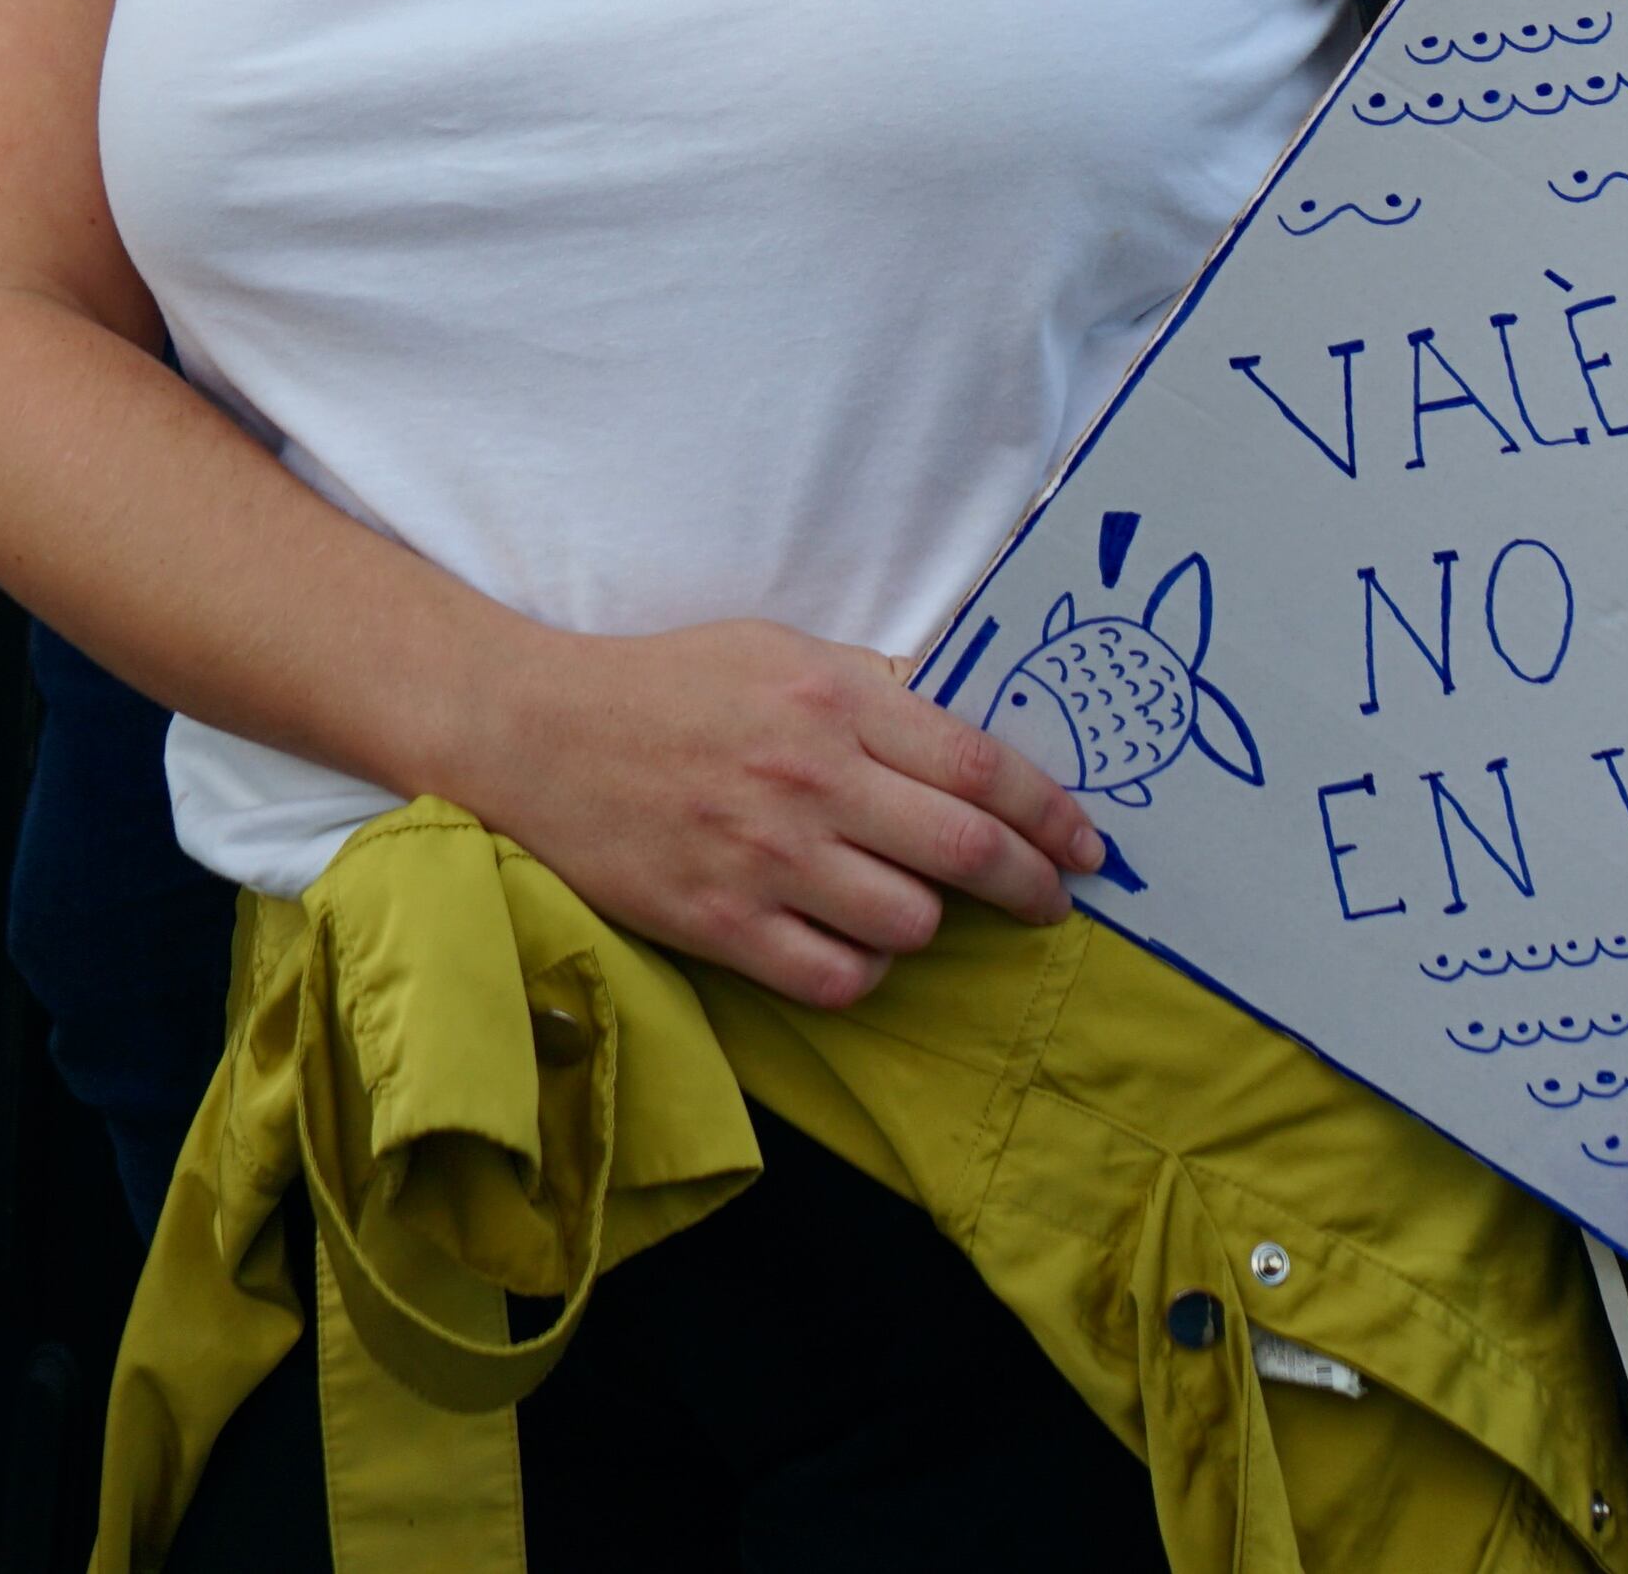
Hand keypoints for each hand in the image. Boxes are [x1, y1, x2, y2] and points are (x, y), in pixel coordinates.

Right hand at [447, 618, 1107, 1009]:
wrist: (538, 732)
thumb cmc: (666, 685)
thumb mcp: (777, 650)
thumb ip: (873, 688)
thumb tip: (963, 732)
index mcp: (833, 699)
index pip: (980, 766)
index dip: (1052, 814)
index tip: (1088, 845)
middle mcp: (810, 778)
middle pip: (966, 853)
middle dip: (1033, 885)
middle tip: (1051, 901)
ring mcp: (766, 856)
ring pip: (911, 923)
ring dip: (931, 922)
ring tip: (913, 906)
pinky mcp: (721, 923)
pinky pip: (839, 978)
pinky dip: (867, 969)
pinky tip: (856, 942)